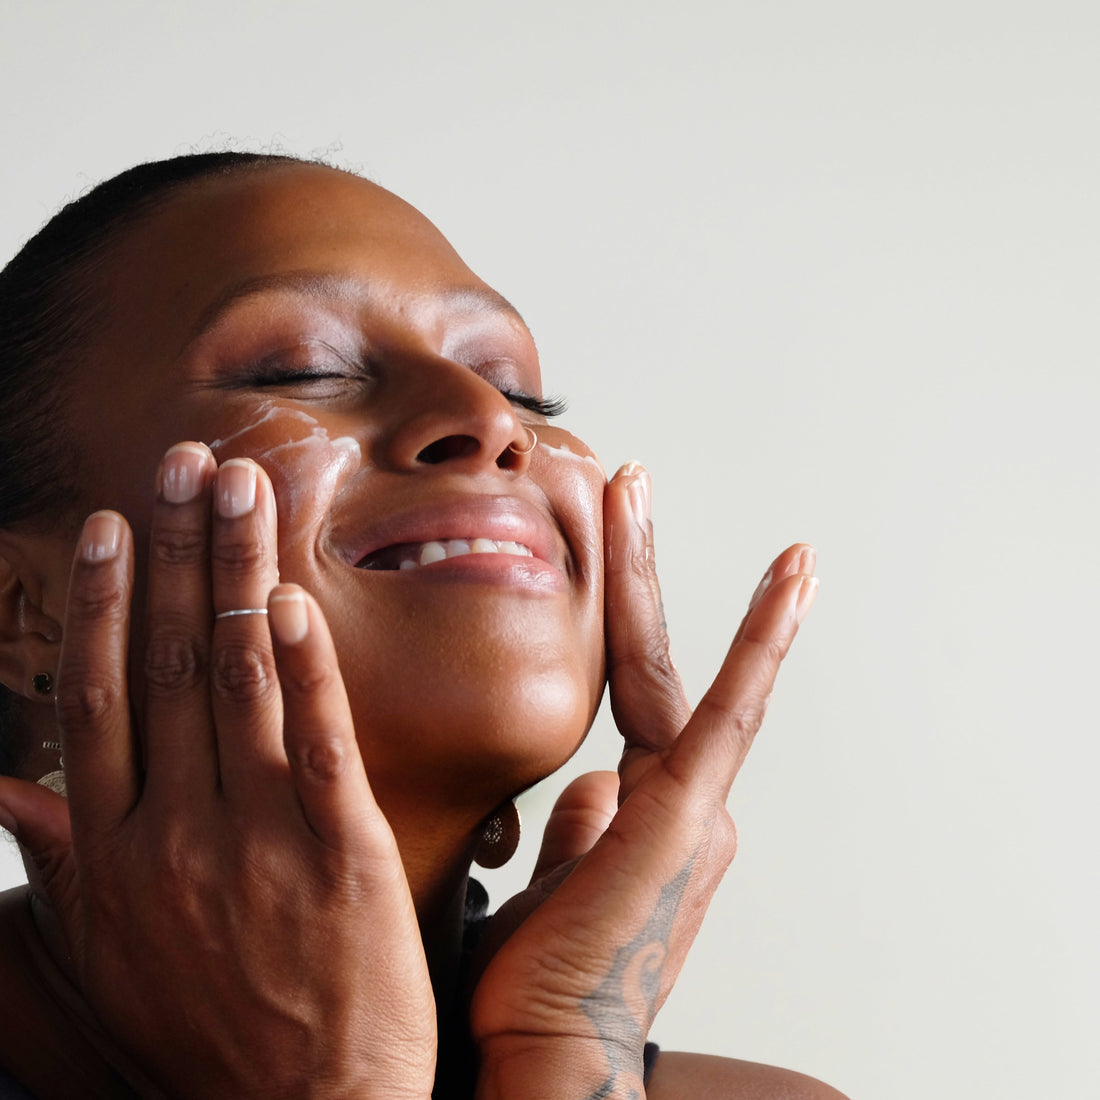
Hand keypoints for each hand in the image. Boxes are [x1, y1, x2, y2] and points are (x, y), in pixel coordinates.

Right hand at [0, 444, 433, 1098]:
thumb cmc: (207, 1025)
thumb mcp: (108, 952)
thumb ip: (64, 861)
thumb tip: (6, 791)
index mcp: (115, 850)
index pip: (99, 697)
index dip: (101, 604)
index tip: (110, 526)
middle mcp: (175, 830)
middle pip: (165, 662)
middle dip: (175, 552)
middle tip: (186, 465)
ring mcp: (258, 835)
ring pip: (238, 676)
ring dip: (236, 571)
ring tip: (243, 489)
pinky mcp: (339, 848)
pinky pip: (317, 737)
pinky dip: (304, 662)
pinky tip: (293, 596)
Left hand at [470, 462, 817, 1099]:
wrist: (547, 1055)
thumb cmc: (538, 984)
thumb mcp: (556, 884)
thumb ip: (580, 831)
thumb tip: (589, 789)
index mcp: (647, 811)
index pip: (634, 691)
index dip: (625, 619)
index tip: (613, 560)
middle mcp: (683, 798)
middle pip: (652, 658)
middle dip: (634, 567)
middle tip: (625, 482)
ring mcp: (693, 802)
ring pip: (670, 664)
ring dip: (647, 571)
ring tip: (633, 485)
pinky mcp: (690, 814)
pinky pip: (727, 712)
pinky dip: (764, 642)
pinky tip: (795, 576)